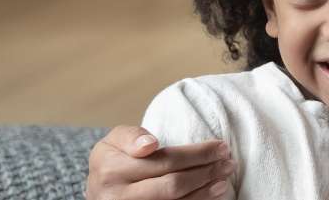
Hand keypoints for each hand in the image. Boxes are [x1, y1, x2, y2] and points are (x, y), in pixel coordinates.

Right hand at [85, 125, 233, 199]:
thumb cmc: (114, 160)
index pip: (164, 161)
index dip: (196, 154)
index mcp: (111, 168)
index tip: (220, 146)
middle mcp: (117, 195)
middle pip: (173, 184)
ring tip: (224, 176)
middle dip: (206, 171)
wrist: (100, 191)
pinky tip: (212, 193)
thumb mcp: (114, 141)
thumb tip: (149, 145)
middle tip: (228, 160)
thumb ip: (130, 136)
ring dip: (206, 190)